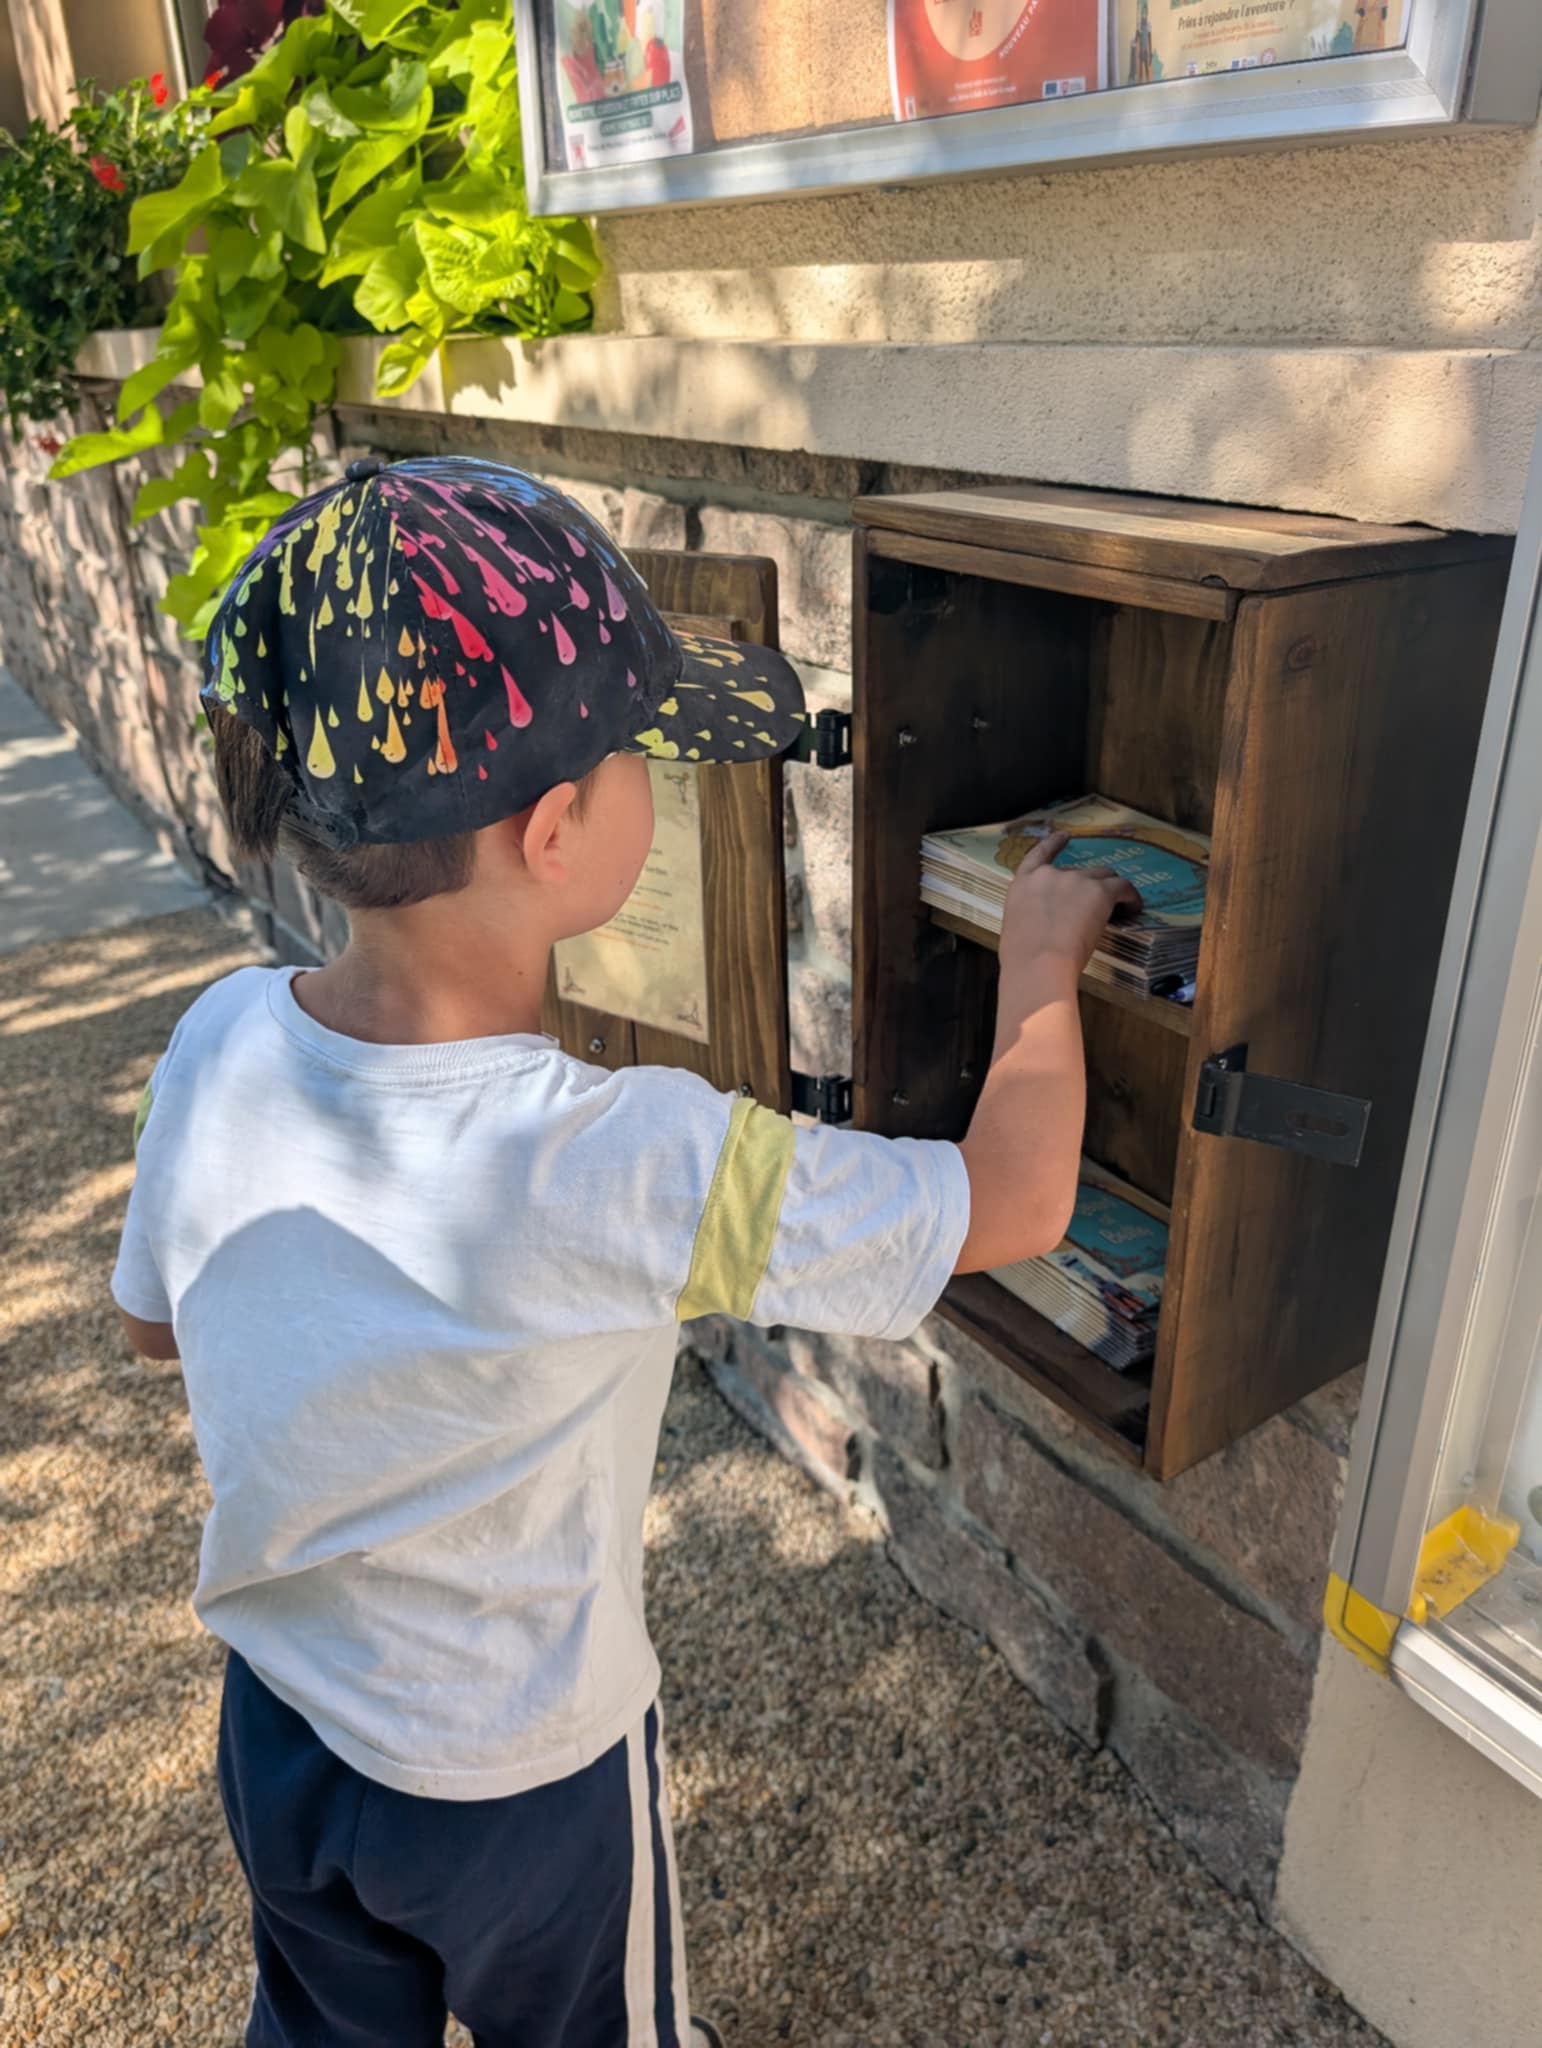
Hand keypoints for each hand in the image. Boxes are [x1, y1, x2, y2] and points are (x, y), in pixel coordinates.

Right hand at [999, 830, 1141, 978]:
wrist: (1038, 963)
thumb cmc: (1021, 957)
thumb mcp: (1016, 927)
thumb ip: (1032, 915)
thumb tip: (1045, 926)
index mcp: (1023, 883)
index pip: (1039, 855)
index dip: (1054, 844)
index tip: (1065, 836)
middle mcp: (1050, 875)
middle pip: (1079, 871)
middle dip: (1089, 886)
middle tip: (1096, 905)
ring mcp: (1076, 880)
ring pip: (1104, 877)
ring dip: (1110, 890)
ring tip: (1120, 907)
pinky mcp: (1099, 891)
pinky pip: (1123, 887)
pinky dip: (1130, 897)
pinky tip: (1134, 908)